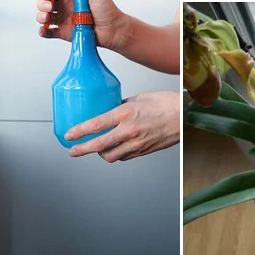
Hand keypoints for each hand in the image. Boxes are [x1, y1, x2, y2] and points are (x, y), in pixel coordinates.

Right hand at [35, 0, 132, 51]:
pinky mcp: (63, 31)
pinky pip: (48, 31)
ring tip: (47, 16)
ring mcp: (63, 18)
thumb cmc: (107, 10)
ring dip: (40, 15)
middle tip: (49, 4)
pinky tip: (45, 29)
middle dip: (42, 1)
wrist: (113, 30)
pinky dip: (43, 31)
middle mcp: (65, 6)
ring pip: (44, 15)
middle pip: (45, 0)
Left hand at [65, 90, 179, 161]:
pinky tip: (114, 149)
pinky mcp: (143, 151)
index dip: (79, 131)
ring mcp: (136, 143)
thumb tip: (110, 108)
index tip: (69, 134)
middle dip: (81, 149)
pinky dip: (116, 155)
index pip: (95, 125)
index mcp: (125, 114)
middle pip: (98, 145)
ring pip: (110, 156)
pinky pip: (124, 157)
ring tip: (94, 150)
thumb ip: (123, 105)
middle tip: (73, 150)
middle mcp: (129, 130)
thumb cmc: (167, 104)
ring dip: (99, 154)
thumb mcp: (140, 98)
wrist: (185, 116)